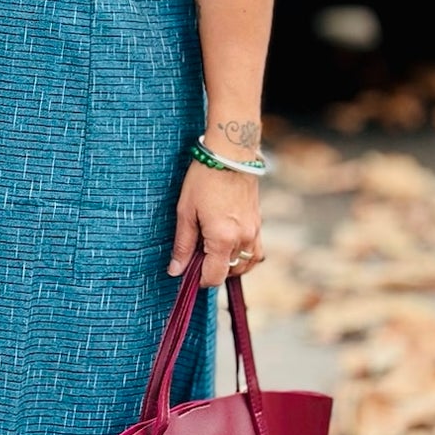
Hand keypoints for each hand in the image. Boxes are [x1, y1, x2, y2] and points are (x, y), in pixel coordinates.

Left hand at [168, 160, 262, 287]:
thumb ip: (183, 245)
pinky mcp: (258, 224)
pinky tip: (229, 245)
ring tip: (212, 250)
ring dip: (229, 265)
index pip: (214, 276)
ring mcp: (254, 232)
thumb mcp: (186, 212)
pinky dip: (243, 256)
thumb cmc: (204, 179)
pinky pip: (255, 252)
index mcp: (223, 238)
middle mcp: (243, 239)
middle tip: (196, 255)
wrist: (230, 154)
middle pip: (229, 272)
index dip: (199, 280)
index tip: (188, 273)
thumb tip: (176, 270)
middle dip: (212, 270)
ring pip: (245, 265)